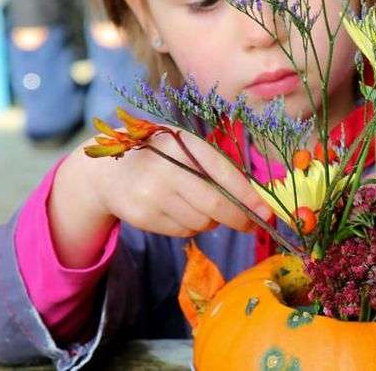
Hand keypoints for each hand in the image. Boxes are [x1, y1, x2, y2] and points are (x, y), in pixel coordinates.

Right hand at [49, 126, 270, 267]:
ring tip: (195, 204)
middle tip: (249, 224)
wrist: (108, 172)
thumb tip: (258, 203)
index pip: (224, 174)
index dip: (249, 197)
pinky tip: (176, 210)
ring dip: (210, 220)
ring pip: (201, 222)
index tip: (267, 213)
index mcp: (182, 143)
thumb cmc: (162, 158)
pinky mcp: (141, 216)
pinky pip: (184, 232)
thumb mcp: (187, 150)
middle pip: (216, 205)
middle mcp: (165, 167)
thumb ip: (219, 169)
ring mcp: (150, 193)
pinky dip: (190, 226)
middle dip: (238, 218)